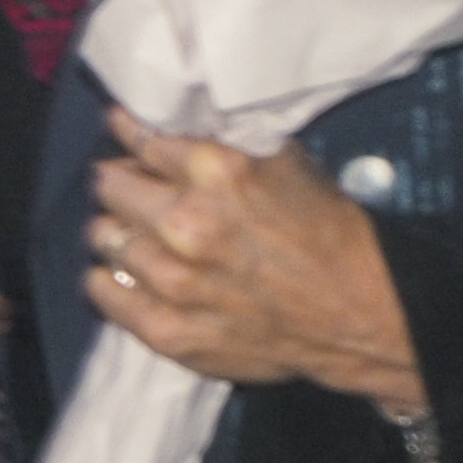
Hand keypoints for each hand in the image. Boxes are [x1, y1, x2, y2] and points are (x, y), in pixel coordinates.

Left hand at [83, 112, 425, 412]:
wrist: (360, 312)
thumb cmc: (326, 232)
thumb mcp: (283, 162)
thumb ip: (222, 145)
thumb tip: (170, 133)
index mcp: (214, 170)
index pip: (140, 140)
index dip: (130, 135)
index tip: (122, 133)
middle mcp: (184, 221)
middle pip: (109, 186)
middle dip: (119, 181)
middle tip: (130, 188)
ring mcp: (172, 280)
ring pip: (102, 237)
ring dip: (116, 230)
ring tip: (131, 234)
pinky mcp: (167, 330)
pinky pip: (102, 292)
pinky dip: (107, 278)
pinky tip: (121, 274)